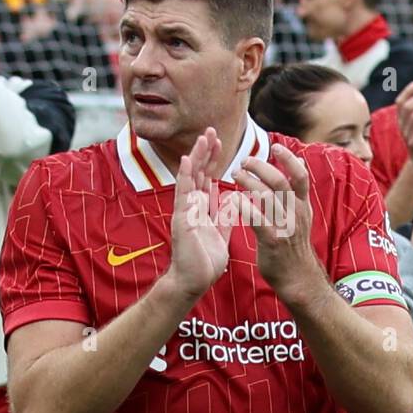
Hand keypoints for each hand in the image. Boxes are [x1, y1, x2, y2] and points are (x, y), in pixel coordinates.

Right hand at [166, 128, 234, 299]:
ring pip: (190, 177)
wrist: (193, 281)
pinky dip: (185, 176)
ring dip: (197, 157)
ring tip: (203, 138)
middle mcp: (191, 206)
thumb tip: (230, 200)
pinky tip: (188, 160)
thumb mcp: (220, 234)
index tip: (220, 142)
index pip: (207, 178)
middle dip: (205, 152)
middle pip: (198, 173)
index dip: (213, 160)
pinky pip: (183, 194)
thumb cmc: (205, 262)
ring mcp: (185, 210)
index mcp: (201, 208)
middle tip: (211, 130)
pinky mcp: (182, 218)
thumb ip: (224, 216)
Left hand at [234, 142, 321, 304]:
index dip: (289, 159)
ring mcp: (285, 227)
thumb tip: (296, 166)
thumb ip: (295, 195)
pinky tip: (233, 200)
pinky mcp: (272, 240)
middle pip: (280, 181)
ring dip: (248, 182)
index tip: (275, 146)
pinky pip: (256, 218)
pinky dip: (243, 206)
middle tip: (244, 162)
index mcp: (303, 206)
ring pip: (266, 196)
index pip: (301, 175)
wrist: (298, 278)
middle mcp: (296, 213)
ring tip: (235, 176)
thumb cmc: (293, 247)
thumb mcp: (301, 217)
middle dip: (260, 167)